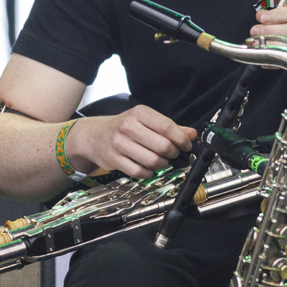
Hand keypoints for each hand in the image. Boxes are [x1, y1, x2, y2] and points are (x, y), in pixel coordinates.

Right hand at [65, 105, 196, 178]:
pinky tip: (148, 167)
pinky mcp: (114, 159)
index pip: (168, 127)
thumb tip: (192, 133)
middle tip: (173, 154)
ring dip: (162, 164)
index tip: (187, 145)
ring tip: (161, 160)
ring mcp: (120, 144)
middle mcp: (129, 126)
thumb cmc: (123, 127)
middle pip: (163, 146)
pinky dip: (148, 172)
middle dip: (173, 153)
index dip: (182, 139)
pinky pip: (140, 172)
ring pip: (153, 161)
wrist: (94, 135)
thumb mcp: (145, 120)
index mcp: (140, 113)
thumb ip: (170, 127)